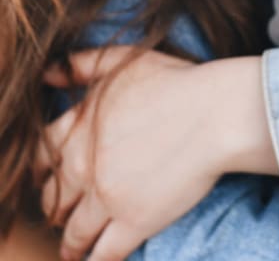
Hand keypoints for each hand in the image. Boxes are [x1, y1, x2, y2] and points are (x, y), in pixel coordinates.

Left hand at [36, 47, 276, 260]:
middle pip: (53, 199)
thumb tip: (48, 75)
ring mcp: (106, 198)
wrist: (214, 113)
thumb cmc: (175, 82)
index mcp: (77, 129)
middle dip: (57, 207)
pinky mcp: (134, 222)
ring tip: (75, 249)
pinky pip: (104, 254)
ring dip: (72, 243)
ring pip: (74, 233)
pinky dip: (97, 260)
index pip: (40, 156)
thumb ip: (82, 65)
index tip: (50, 176)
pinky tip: (99, 260)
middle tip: (66, 212)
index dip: (43, 169)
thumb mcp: (123, 61)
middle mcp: (82, 168)